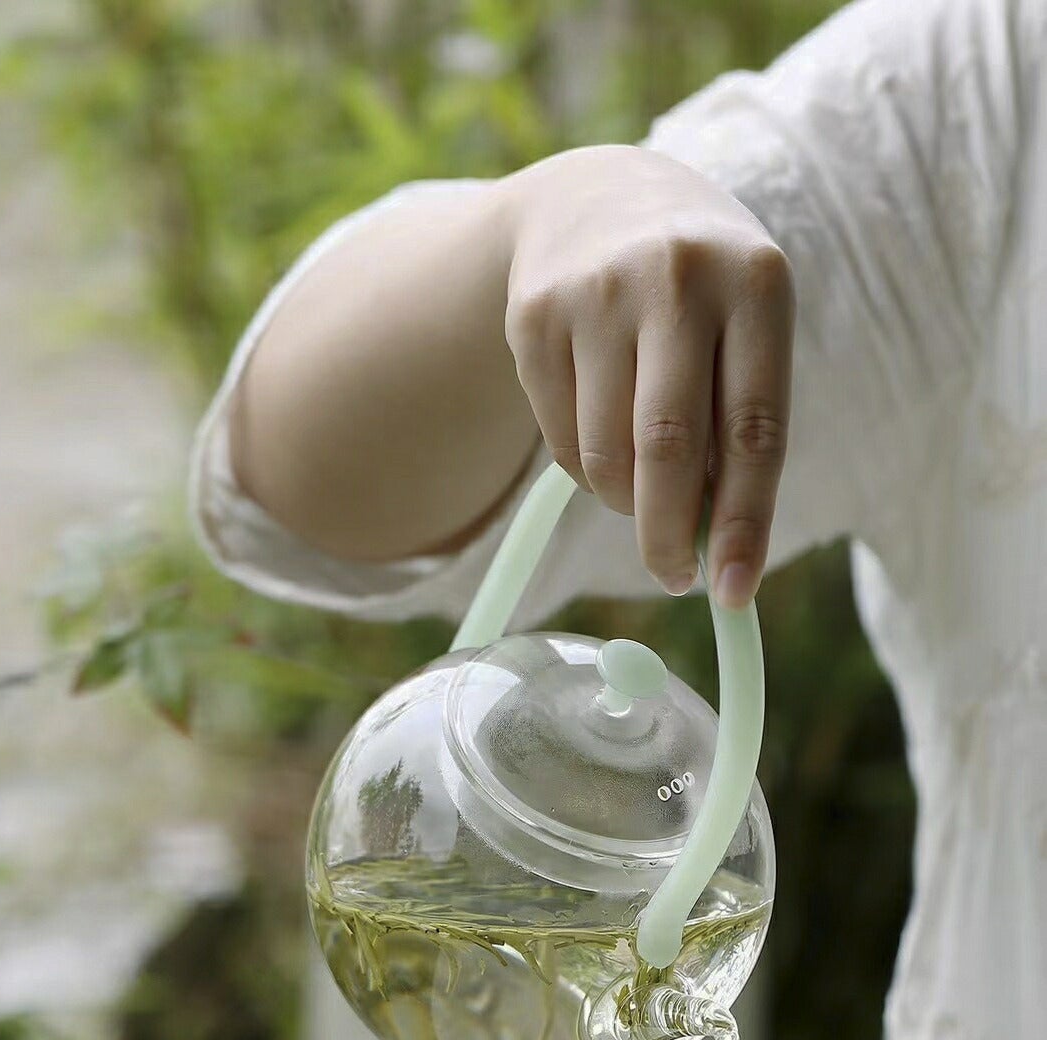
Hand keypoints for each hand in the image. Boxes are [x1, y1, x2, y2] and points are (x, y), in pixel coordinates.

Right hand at [502, 145, 794, 605]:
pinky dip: (584, 468)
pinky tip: (601, 434)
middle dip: (669, 536)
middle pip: (667, 449)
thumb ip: (740, 428)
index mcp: (755, 282)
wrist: (597, 196)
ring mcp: (595, 291)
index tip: (735, 594)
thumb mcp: (745, 331)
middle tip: (674, 578)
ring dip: (624, 501)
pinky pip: (560, 439)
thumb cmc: (697, 294)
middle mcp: (675, 276)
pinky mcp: (534, 316)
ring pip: (605, 456)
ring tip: (642, 488)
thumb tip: (716, 548)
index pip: (754, 430)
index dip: (745, 524)